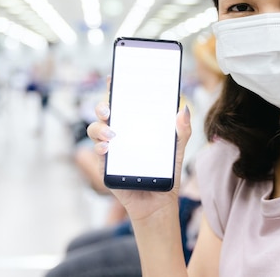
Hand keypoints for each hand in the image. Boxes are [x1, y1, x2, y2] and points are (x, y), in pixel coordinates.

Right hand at [87, 99, 191, 220]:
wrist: (159, 202)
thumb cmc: (167, 172)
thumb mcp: (177, 150)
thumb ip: (182, 131)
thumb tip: (183, 110)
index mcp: (136, 124)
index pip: (124, 102)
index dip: (116, 88)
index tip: (114, 77)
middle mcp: (121, 132)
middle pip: (104, 112)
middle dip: (102, 105)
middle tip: (109, 108)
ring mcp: (111, 147)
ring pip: (95, 129)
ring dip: (99, 127)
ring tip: (112, 134)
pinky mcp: (106, 165)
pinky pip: (97, 151)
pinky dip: (99, 147)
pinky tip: (107, 149)